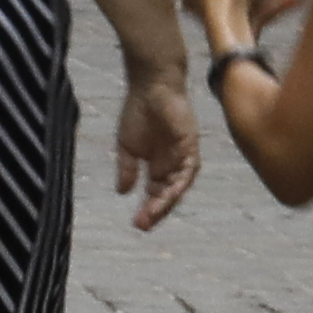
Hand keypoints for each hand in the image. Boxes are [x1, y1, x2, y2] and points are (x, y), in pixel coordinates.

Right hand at [111, 74, 202, 231]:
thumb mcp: (127, 146)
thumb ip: (127, 169)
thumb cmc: (138, 112)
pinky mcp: (190, 145)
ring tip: (152, 214)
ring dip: (167, 202)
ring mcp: (183, 156)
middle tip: (142, 225)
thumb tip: (122, 192)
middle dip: (156, 211)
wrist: (150, 86)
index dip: (148, 209)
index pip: (156, 194)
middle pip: (168, 195)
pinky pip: (189, 169)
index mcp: (158, 165)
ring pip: (178, 186)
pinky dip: (180, 183)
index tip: (136, 223)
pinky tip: (168, 194)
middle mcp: (173, 164)